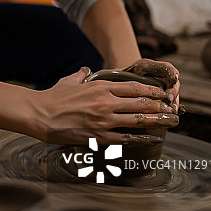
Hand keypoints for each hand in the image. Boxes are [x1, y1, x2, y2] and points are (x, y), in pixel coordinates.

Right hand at [32, 67, 178, 145]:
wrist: (38, 114)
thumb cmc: (53, 97)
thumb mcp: (70, 81)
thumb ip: (81, 75)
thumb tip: (85, 71)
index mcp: (100, 87)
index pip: (134, 87)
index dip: (152, 90)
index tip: (162, 93)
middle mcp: (105, 102)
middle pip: (141, 102)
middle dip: (160, 106)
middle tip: (172, 108)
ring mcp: (103, 120)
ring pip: (137, 120)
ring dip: (156, 121)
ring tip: (170, 122)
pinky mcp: (98, 137)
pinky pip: (124, 139)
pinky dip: (140, 139)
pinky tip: (151, 139)